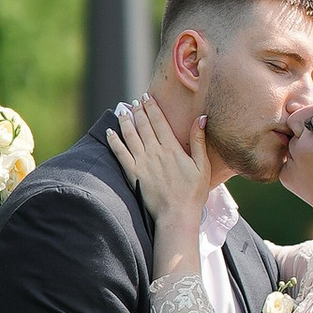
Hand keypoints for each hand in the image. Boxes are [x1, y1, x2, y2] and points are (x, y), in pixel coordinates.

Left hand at [107, 91, 209, 239]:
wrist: (176, 215)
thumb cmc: (193, 193)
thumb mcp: (202, 166)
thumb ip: (199, 141)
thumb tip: (202, 118)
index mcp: (172, 149)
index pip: (159, 121)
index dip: (152, 107)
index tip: (147, 97)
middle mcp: (155, 152)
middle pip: (143, 125)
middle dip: (138, 110)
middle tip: (134, 101)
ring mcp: (142, 162)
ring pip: (130, 135)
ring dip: (126, 121)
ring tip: (123, 111)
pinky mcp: (133, 174)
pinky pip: (120, 153)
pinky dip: (114, 141)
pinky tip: (110, 132)